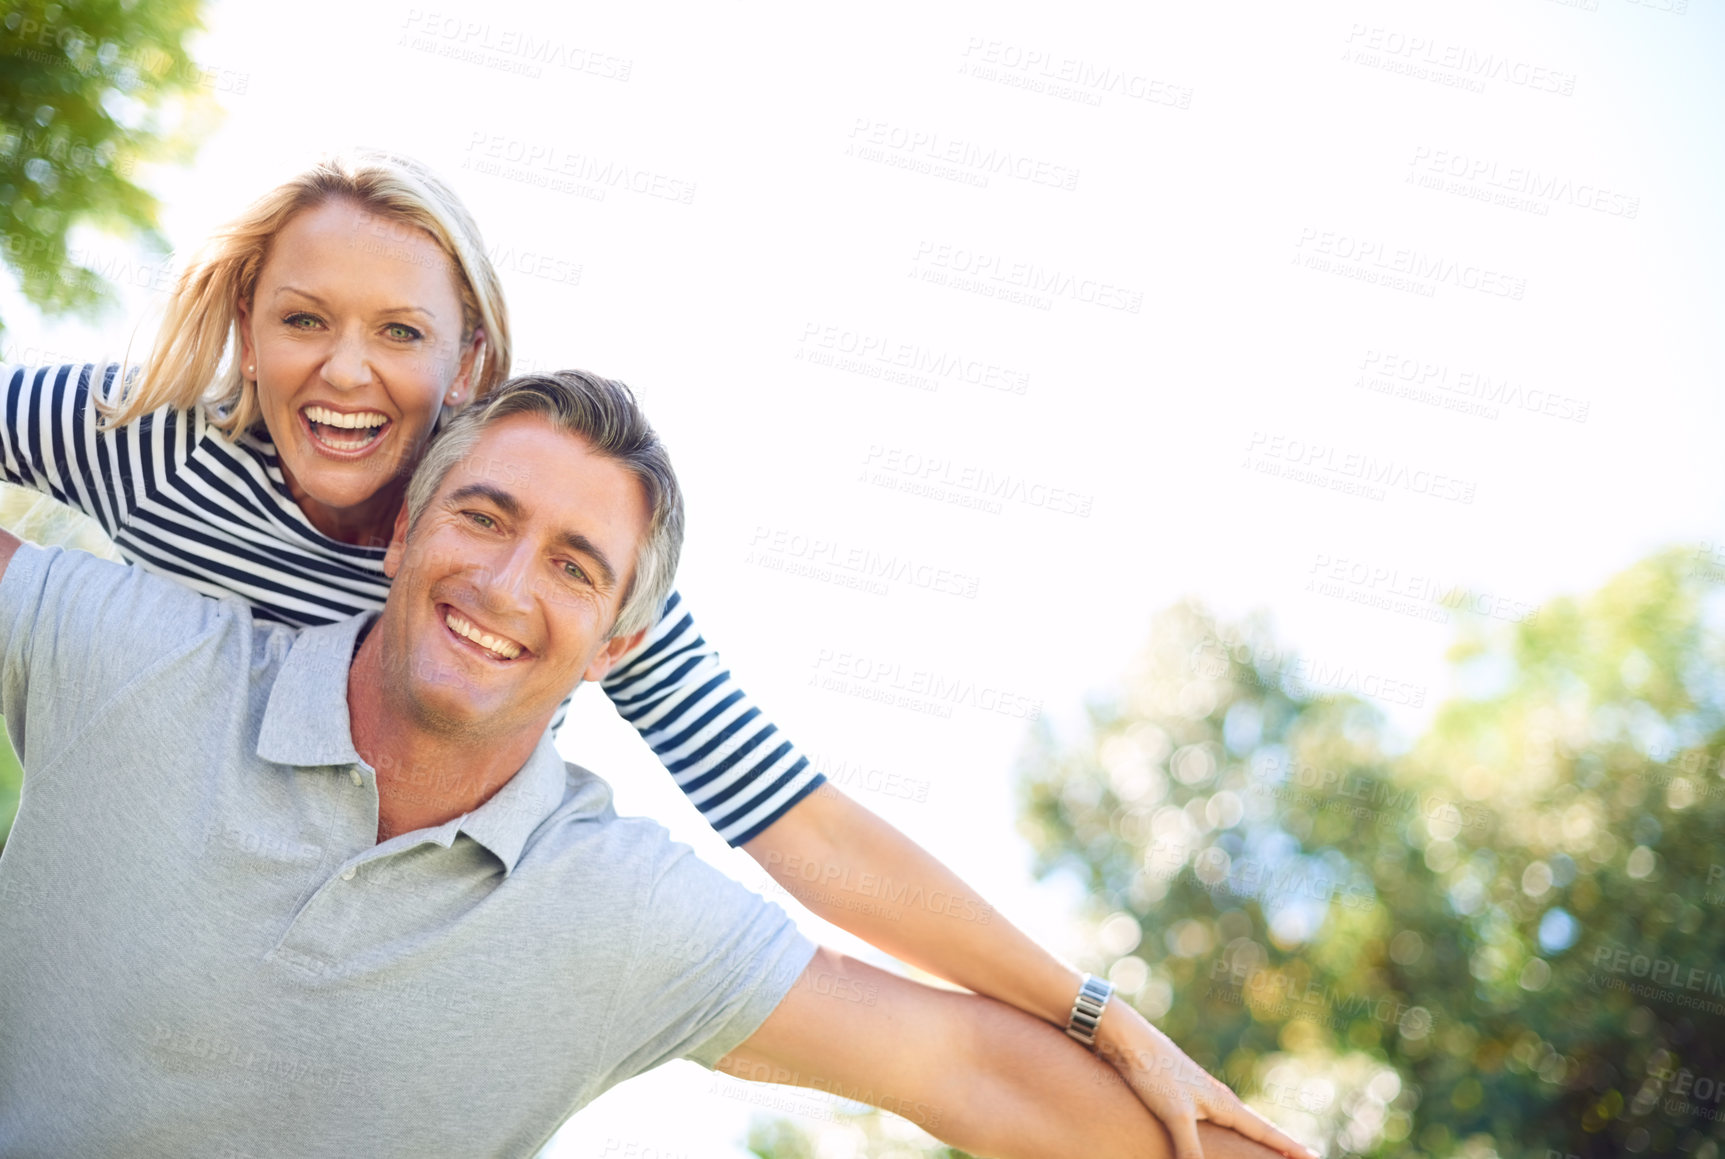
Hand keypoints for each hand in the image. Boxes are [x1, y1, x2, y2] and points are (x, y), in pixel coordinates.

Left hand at [1093, 1000, 1319, 1158]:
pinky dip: (1226, 1134)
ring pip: (1236, 1124)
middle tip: (1302, 1158)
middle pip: (1257, 1129)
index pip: (1267, 1133)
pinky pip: (1213, 1121)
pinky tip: (1218, 1137)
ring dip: (1252, 1139)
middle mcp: (1219, 1099)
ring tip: (1268, 1152)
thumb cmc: (1153, 1073)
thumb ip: (1190, 1150)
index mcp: (1225, 1103)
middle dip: (1278, 1146)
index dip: (1291, 1149)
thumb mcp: (1174, 1116)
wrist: (1126, 1040)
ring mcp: (1201, 1096)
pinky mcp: (1181, 1095)